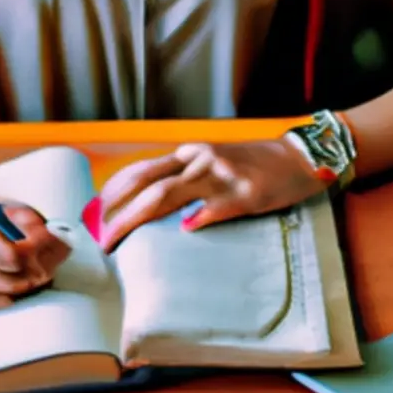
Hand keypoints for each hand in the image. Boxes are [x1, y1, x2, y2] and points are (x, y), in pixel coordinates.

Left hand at [97, 139, 324, 251]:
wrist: (296, 157)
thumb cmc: (251, 165)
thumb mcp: (212, 162)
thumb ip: (184, 177)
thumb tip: (149, 202)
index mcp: (189, 153)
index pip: (142, 169)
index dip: (115, 190)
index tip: (95, 212)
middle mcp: (198, 159)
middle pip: (147, 182)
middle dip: (117, 208)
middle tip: (99, 234)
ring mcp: (219, 175)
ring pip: (168, 193)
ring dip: (138, 217)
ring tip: (119, 238)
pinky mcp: (243, 194)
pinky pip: (213, 207)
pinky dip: (196, 218)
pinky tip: (184, 230)